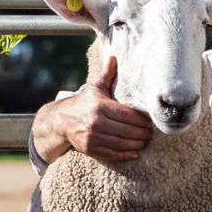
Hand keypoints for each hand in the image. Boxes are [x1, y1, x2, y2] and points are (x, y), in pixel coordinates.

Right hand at [34, 56, 153, 162]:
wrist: (60, 121)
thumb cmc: (83, 103)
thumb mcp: (95, 88)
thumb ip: (107, 75)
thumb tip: (114, 57)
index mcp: (101, 106)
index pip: (129, 116)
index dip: (143, 121)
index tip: (150, 122)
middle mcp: (97, 122)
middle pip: (128, 131)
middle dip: (143, 134)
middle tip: (151, 134)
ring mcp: (93, 137)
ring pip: (122, 143)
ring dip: (137, 144)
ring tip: (144, 142)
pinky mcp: (90, 149)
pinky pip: (113, 154)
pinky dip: (126, 155)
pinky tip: (135, 152)